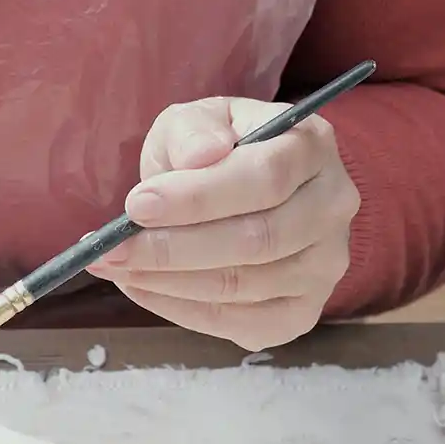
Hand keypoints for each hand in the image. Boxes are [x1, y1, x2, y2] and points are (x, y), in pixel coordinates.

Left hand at [85, 96, 358, 350]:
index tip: (137, 205)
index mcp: (312, 146)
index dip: (199, 197)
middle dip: (173, 247)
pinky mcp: (303, 310)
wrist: (245, 189)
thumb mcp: (197, 120)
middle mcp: (333, 207)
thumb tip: (199, 156)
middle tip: (111, 248)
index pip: (266, 178)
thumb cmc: (217, 149)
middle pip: (259, 239)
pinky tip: (141, 288)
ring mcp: (324, 265)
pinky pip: (243, 323)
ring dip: (168, 281)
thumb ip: (194, 131)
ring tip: (114, 266)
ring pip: (246, 285)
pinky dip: (182, 310)